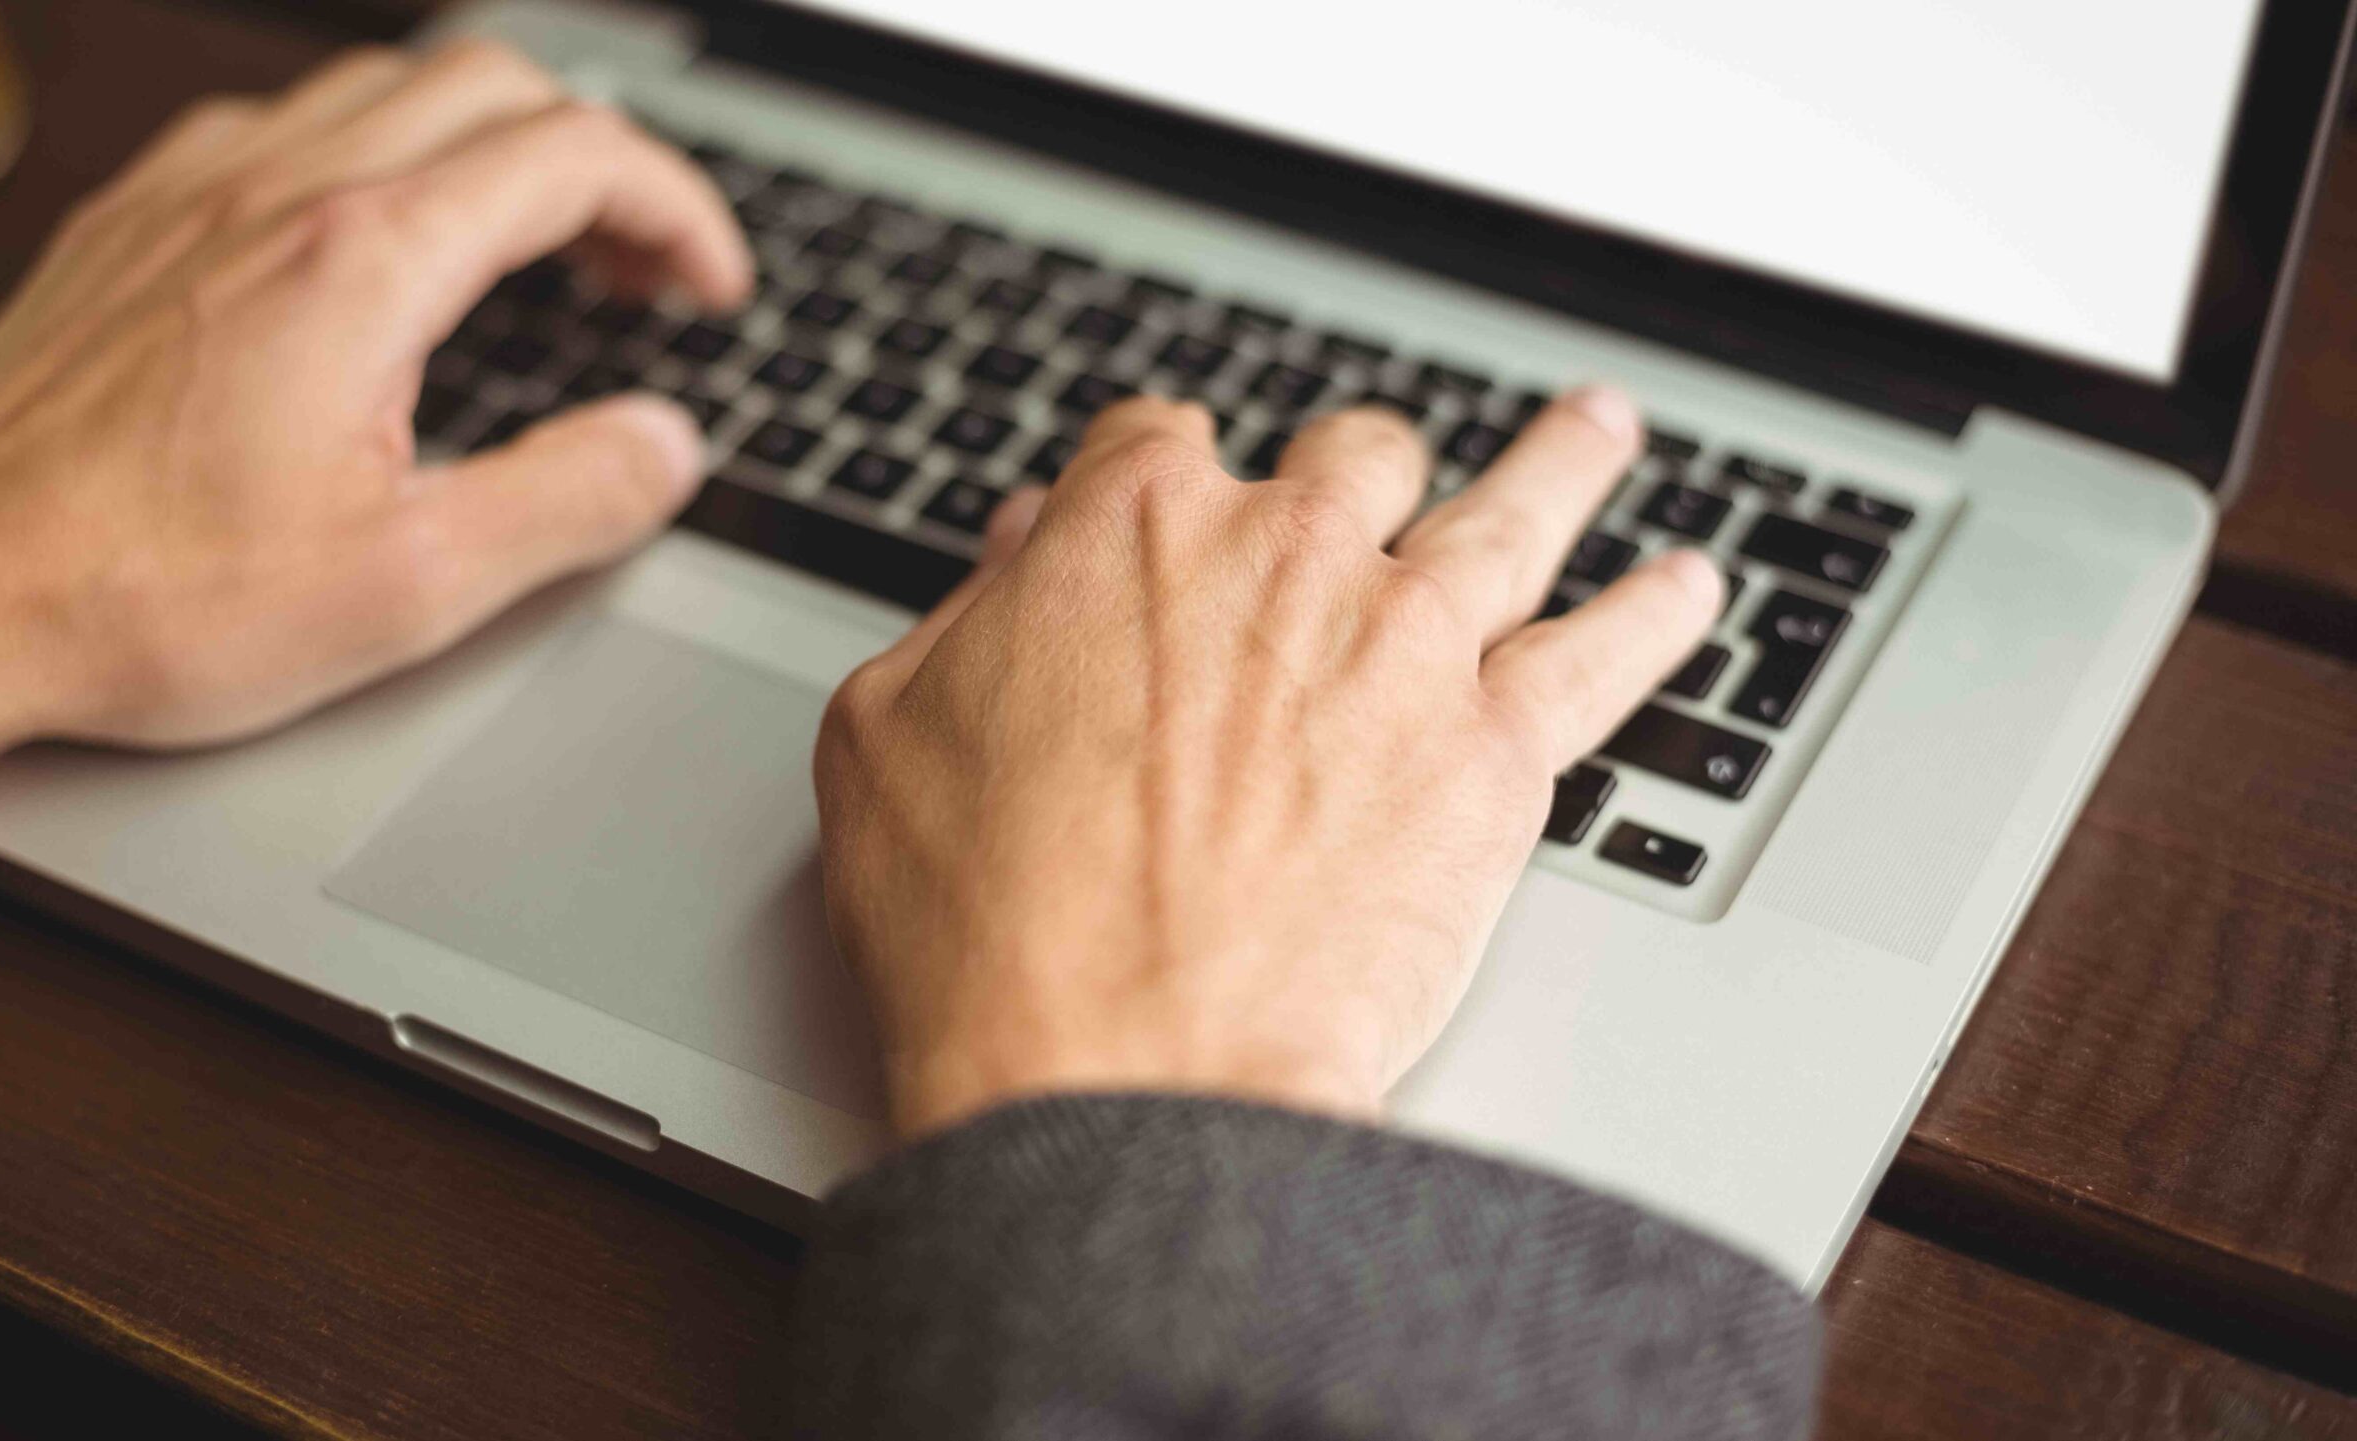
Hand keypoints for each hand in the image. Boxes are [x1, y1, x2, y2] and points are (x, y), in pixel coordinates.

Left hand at [0, 41, 750, 868]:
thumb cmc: (138, 597)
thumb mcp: (409, 586)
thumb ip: (570, 500)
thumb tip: (666, 446)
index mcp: (362, 262)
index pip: (576, 152)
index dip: (679, 208)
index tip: (709, 288)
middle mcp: (274, 191)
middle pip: (490, 83)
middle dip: (600, 161)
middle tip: (640, 269)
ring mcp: (189, 193)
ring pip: (382, 87)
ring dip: (489, 146)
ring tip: (531, 249)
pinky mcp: (128, 223)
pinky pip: (280, 125)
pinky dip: (374, 157)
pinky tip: (372, 254)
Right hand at [815, 390, 1720, 1137]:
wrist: (1119, 1072)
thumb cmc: (986, 928)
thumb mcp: (890, 736)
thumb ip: (969, 618)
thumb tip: (1022, 555)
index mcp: (1128, 532)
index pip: (1159, 441)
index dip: (1157, 470)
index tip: (1167, 497)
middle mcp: (1284, 554)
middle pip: (1347, 458)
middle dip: (1350, 467)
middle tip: (1370, 484)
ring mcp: (1404, 643)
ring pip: (1509, 511)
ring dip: (1559, 461)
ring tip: (1598, 429)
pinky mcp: (1495, 752)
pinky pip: (1607, 653)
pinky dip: (1657, 612)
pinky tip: (1690, 587)